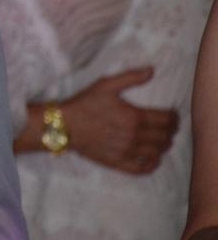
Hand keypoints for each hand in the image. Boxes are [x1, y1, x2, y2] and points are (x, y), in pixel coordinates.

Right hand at [63, 67, 177, 173]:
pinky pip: (142, 169)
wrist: (64, 125)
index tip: (173, 115)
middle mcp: (133, 136)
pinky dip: (152, 165)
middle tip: (170, 127)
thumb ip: (130, 78)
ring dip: (164, 146)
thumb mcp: (105, 85)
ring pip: (156, 152)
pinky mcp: (117, 162)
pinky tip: (153, 159)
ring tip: (163, 140)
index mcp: (134, 117)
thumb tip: (152, 71)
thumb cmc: (84, 104)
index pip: (166, 120)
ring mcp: (126, 151)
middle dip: (171, 131)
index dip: (174, 117)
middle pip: (164, 137)